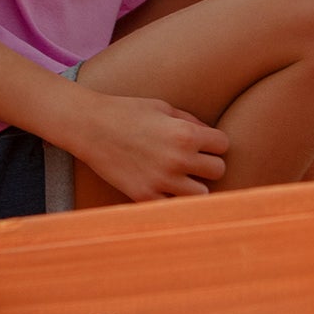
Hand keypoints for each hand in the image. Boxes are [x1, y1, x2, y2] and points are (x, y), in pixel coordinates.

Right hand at [73, 92, 228, 199]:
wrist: (90, 127)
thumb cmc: (128, 111)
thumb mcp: (163, 107)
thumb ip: (191, 122)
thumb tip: (211, 138)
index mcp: (185, 134)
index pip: (223, 145)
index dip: (215, 142)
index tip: (203, 142)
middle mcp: (177, 160)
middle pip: (218, 170)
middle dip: (208, 163)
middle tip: (193, 160)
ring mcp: (162, 181)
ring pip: (203, 194)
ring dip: (195, 184)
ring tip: (182, 176)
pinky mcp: (145, 197)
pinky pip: (174, 206)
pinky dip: (173, 198)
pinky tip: (164, 186)